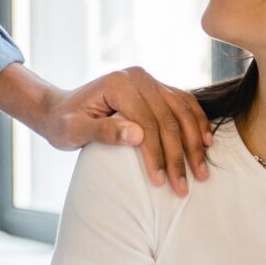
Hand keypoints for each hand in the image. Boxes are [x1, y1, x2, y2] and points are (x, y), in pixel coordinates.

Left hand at [41, 66, 213, 195]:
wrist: (60, 108)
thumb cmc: (63, 123)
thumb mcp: (74, 130)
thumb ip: (104, 131)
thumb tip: (138, 135)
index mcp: (119, 84)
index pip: (148, 122)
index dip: (157, 154)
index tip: (160, 181)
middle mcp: (138, 77)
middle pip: (169, 118)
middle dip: (179, 155)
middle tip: (184, 187)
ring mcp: (149, 81)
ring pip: (182, 111)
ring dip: (194, 143)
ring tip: (201, 172)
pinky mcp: (156, 88)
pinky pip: (184, 103)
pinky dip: (197, 123)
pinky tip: (205, 143)